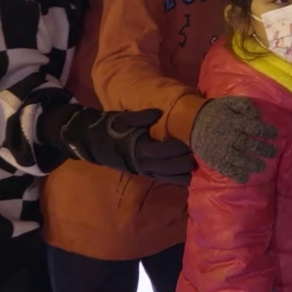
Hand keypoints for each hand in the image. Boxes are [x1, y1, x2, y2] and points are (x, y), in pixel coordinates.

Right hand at [56, 107, 196, 182]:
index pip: (162, 150)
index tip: (191, 140)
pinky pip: (160, 178)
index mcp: (137, 147)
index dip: (177, 147)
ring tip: (196, 170)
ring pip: (165, 176)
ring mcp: (142, 169)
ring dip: (181, 174)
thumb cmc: (110, 127)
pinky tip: (186, 178)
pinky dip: (174, 179)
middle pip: (167, 166)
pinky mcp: (142, 173)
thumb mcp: (122, 118)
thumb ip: (141, 117)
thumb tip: (159, 112)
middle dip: (184, 163)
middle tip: (199, 156)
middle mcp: (141, 162)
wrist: (92, 142)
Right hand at [188, 96, 277, 183]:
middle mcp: (228, 136)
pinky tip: (245, 177)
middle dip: (262, 149)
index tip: (275, 134)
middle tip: (273, 152)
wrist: (192, 121)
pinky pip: (226, 169)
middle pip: (248, 144)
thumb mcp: (230, 102)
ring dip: (252, 164)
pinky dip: (235, 174)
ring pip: (239, 158)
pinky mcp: (214, 159)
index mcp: (233, 121)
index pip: (253, 127)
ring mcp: (221, 149)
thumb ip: (245, 106)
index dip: (266, 131)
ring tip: (261, 167)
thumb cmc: (216, 111)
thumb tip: (258, 116)